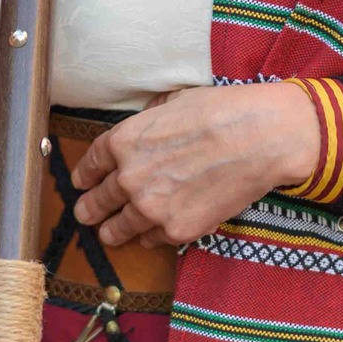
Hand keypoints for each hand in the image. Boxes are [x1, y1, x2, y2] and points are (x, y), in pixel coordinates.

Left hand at [70, 81, 319, 248]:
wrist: (260, 138)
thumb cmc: (221, 111)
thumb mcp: (172, 102)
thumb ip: (148, 121)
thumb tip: (143, 130)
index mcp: (124, 141)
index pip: (90, 165)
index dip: (83, 176)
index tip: (82, 183)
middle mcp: (129, 177)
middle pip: (96, 202)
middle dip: (89, 209)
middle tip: (85, 214)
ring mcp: (151, 208)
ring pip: (118, 230)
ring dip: (112, 231)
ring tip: (109, 234)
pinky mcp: (177, 230)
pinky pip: (152, 240)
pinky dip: (151, 236)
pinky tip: (153, 232)